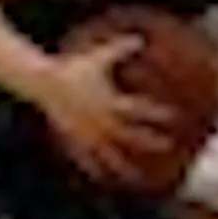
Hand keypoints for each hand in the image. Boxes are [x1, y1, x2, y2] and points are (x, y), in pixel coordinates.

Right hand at [33, 36, 174, 183]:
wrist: (44, 82)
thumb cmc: (73, 68)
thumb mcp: (98, 57)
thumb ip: (120, 48)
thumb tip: (139, 38)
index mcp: (109, 101)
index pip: (138, 109)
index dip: (157, 112)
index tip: (174, 116)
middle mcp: (100, 120)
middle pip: (129, 135)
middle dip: (148, 141)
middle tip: (167, 146)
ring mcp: (87, 133)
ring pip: (109, 154)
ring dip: (124, 166)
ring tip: (137, 179)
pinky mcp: (74, 138)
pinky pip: (87, 158)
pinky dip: (96, 170)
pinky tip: (105, 179)